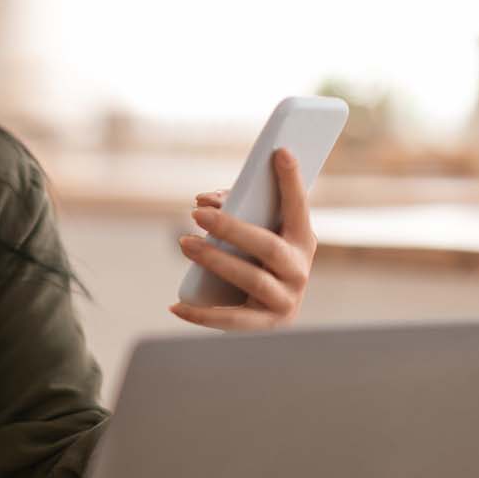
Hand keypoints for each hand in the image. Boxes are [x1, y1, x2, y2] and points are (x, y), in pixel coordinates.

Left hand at [168, 147, 316, 330]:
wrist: (270, 320)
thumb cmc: (256, 265)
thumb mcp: (252, 236)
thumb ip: (234, 212)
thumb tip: (201, 202)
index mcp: (302, 241)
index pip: (299, 207)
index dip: (291, 181)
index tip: (280, 151)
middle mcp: (300, 270)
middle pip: (267, 245)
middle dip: (231, 227)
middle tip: (197, 212)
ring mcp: (287, 300)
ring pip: (250, 278)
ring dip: (215, 260)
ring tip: (185, 243)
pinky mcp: (268, 327)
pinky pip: (232, 320)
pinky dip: (201, 314)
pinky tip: (176, 306)